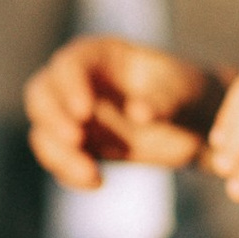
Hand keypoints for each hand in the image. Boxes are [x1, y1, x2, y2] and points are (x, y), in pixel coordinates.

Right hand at [23, 36, 222, 190]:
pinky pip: (58, 158)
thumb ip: (163, 99)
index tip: (84, 111)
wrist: (196, 126)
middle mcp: (79, 82)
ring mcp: (74, 114)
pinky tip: (97, 182)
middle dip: (52, 118)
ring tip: (91, 174)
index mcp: (100, 55)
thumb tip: (137, 113)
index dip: (70, 85)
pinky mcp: (79, 145)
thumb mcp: (184, 91)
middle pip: (41, 93)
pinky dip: (68, 172)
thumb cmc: (189, 94)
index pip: (70, 63)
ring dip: (58, 154)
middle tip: (76, 140)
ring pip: (43, 130)